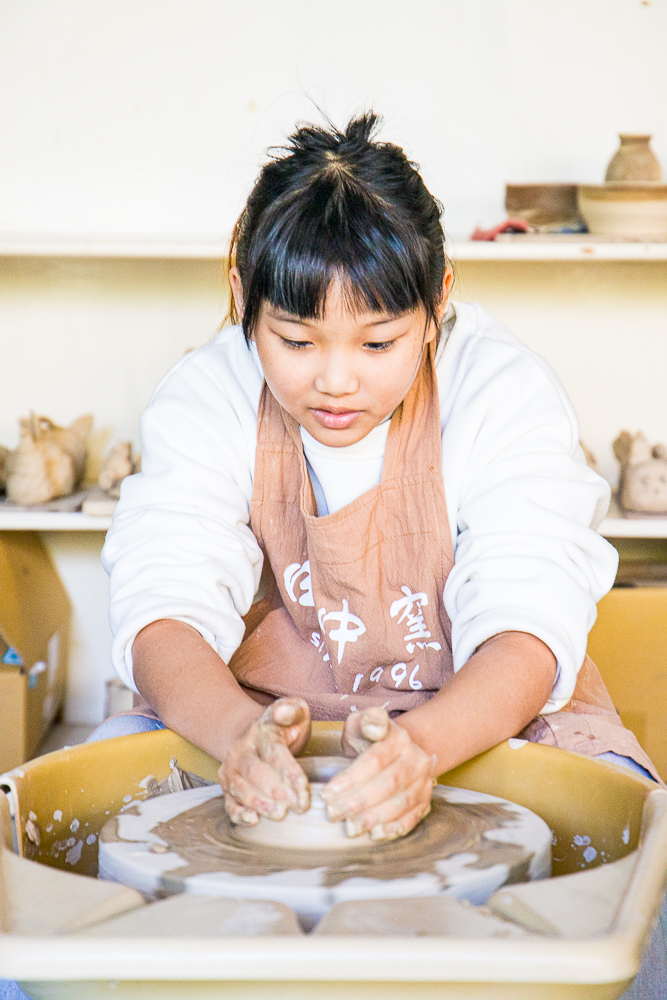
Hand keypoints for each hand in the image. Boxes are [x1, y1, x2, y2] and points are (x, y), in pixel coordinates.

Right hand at [217, 697, 311, 825]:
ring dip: (259, 803)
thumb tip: (284, 712)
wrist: (256, 735)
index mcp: (260, 732)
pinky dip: (239, 814)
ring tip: (279, 814)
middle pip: (255, 772)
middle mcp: (241, 750)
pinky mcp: (227, 787)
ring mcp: (231, 769)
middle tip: (295, 806)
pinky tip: (253, 821)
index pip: (274, 752)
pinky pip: (229, 802)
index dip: (289, 772)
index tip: (304, 790)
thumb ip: (292, 710)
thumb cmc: (282, 728)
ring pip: (240, 788)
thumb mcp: (293, 712)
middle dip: (276, 790)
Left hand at [320, 706, 435, 841]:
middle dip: (358, 802)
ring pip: (401, 802)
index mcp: (398, 737)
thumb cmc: (371, 739)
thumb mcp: (361, 723)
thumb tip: (374, 728)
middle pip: (388, 784)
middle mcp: (415, 758)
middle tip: (333, 813)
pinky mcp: (425, 800)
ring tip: (350, 828)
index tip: (328, 792)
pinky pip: (413, 817)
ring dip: (373, 818)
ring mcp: (423, 780)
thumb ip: (363, 721)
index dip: (351, 778)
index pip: (376, 760)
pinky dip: (394, 828)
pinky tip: (374, 833)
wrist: (400, 750)